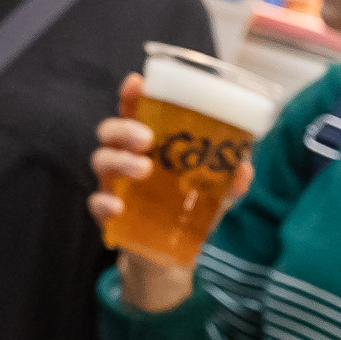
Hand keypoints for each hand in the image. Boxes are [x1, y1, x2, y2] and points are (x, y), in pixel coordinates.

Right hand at [89, 72, 249, 312]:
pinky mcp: (106, 214)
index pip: (135, 111)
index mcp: (149, 144)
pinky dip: (104, 202)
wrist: (167, 257)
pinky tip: (119, 207)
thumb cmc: (187, 210)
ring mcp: (113, 184)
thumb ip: (230, 180)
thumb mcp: (215, 194)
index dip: (132, 95)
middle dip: (124, 128)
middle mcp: (126, 158)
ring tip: (144, 170)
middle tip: (147, 138)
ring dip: (120, 160)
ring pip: (101, 160)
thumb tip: (244, 167)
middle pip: (110, 131)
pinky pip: (96, 202)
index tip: (136, 82)